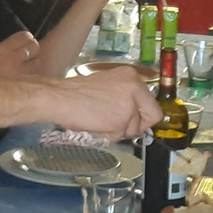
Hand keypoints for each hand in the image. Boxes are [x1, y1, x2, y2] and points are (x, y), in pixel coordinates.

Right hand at [0, 31, 41, 78]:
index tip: (26, 42)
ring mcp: (20, 72)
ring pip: (37, 62)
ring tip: (25, 68)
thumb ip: (6, 48)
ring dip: (33, 64)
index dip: (27, 38)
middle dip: (33, 49)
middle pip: (35, 46)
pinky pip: (35, 77)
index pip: (25, 36)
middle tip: (28, 54)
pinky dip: (33, 77)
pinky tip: (25, 79)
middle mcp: (13, 58)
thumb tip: (20, 44)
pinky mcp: (24, 85)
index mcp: (3, 49)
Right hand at [42, 65, 162, 138]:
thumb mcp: (108, 86)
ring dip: (119, 130)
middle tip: (116, 122)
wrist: (59, 98)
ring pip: (135, 129)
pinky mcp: (121, 119)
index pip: (152, 102)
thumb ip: (126, 97)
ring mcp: (129, 103)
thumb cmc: (76, 93)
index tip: (135, 119)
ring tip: (100, 120)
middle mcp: (134, 86)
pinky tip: (97, 124)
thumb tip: (138, 114)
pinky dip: (109, 135)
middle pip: (152, 116)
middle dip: (136, 125)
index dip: (142, 115)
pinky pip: (121, 136)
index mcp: (131, 75)